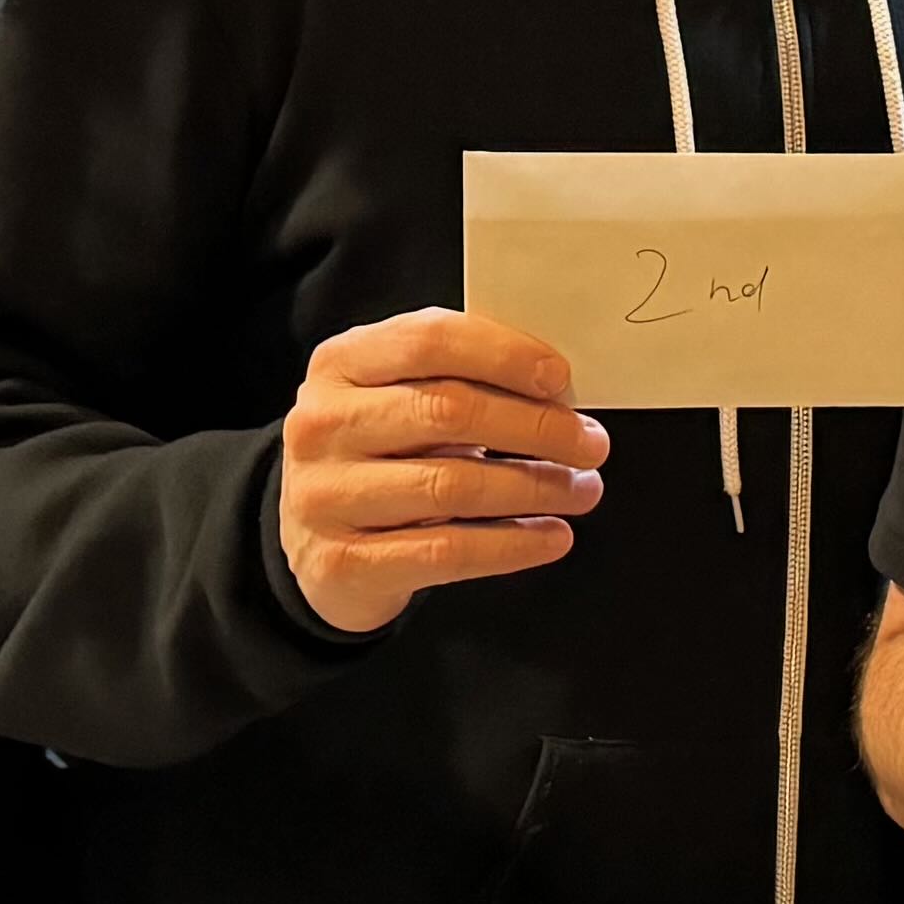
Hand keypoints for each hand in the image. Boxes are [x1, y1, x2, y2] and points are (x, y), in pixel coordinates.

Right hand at [280, 310, 606, 635]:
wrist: (313, 544)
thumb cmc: (378, 453)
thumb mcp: (398, 397)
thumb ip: (459, 376)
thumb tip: (556, 386)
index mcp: (340, 364)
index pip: (429, 340)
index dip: (504, 355)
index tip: (560, 378)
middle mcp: (322, 425)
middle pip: (448, 411)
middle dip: (536, 427)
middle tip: (590, 443)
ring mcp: (326, 496)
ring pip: (453, 485)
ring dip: (536, 487)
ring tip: (582, 489)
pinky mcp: (344, 562)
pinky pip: (446, 551)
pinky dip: (512, 545)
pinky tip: (551, 536)